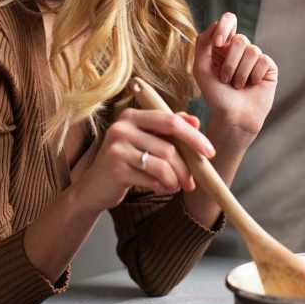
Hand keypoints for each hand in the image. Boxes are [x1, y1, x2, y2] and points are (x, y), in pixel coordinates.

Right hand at [70, 109, 213, 212]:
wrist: (94, 187)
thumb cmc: (126, 162)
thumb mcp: (146, 141)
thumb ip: (168, 130)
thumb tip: (195, 121)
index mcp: (131, 115)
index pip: (170, 120)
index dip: (193, 137)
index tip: (209, 153)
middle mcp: (122, 127)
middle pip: (169, 146)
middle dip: (186, 166)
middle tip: (193, 182)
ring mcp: (117, 147)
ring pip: (163, 164)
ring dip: (175, 180)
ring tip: (174, 186)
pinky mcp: (115, 168)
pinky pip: (152, 179)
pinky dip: (162, 187)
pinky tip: (160, 188)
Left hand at [193, 12, 277, 150]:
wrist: (232, 117)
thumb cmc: (215, 95)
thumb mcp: (201, 68)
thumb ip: (203, 43)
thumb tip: (216, 23)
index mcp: (223, 45)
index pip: (229, 20)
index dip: (225, 27)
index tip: (219, 43)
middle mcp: (240, 49)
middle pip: (240, 39)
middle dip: (230, 62)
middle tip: (225, 79)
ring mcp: (255, 57)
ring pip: (252, 50)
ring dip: (240, 73)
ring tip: (237, 86)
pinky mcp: (268, 67)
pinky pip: (263, 61)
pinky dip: (253, 76)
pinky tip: (252, 86)